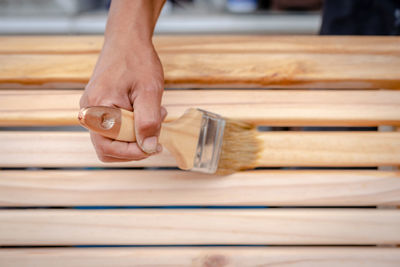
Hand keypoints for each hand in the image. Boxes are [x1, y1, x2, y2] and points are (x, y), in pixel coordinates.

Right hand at [80, 42, 166, 161]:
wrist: (127, 39)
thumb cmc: (137, 60)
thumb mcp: (149, 92)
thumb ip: (148, 121)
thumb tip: (149, 148)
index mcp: (97, 109)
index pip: (110, 148)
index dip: (134, 152)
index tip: (155, 147)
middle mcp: (89, 112)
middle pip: (108, 148)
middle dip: (135, 146)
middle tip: (156, 132)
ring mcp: (93, 110)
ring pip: (112, 140)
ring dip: (135, 136)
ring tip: (155, 117)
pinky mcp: (99, 107)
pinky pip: (114, 127)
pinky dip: (132, 126)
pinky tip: (146, 111)